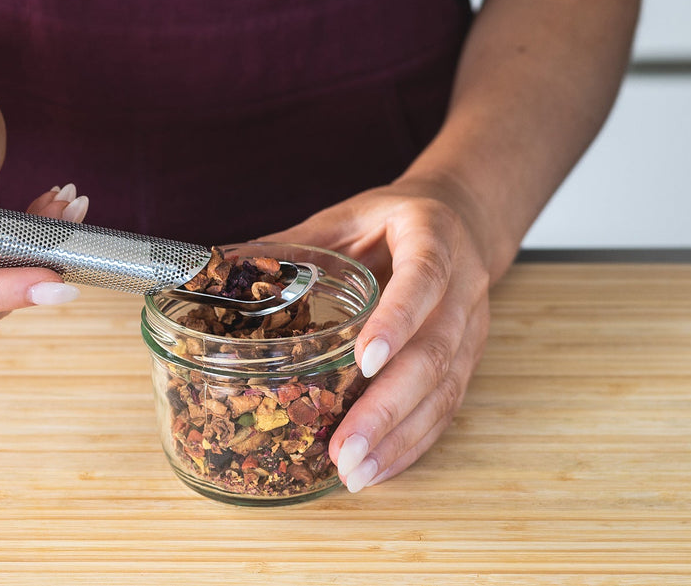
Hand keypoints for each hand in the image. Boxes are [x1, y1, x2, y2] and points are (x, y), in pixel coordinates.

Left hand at [265, 176, 504, 492]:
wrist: (463, 219)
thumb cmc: (392, 221)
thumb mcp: (346, 216)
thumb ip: (293, 245)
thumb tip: (220, 270)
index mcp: (431, 235)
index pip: (423, 277)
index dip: (397, 319)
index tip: (364, 360)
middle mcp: (461, 287)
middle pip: (434, 352)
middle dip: (387, 407)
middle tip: (345, 448)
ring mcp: (470, 328)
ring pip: (443, 390)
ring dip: (399, 438)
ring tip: (354, 473)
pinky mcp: (468, 361)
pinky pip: (446, 409)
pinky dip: (412, 445)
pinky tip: (379, 469)